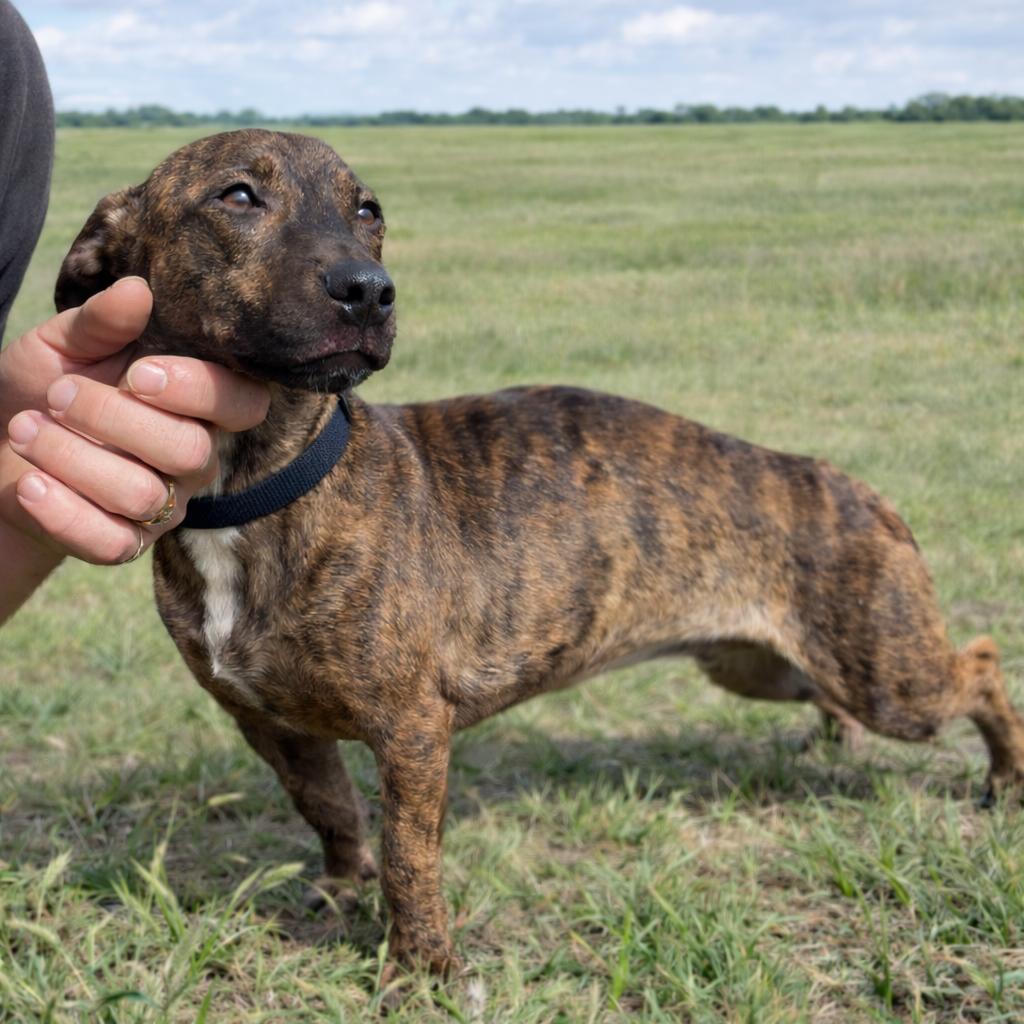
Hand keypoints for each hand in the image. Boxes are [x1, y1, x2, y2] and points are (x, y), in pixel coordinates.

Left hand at [0, 277, 268, 615]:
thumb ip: (101, 322)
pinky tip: (29, 485)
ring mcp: (163, 507)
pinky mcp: (124, 545)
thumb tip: (137, 290)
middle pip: (189, 452)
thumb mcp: (64, 345)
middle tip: (57, 396)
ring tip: (23, 430)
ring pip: (144, 496)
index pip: (244, 404)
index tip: (138, 375)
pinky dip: (64, 513)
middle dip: (115, 420)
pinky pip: (111, 542)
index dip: (203, 391)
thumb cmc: (45, 391)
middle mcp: (192, 458)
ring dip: (75, 460)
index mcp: (195, 405)